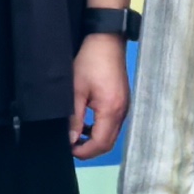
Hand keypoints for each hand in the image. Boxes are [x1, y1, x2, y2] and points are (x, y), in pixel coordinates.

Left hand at [68, 34, 127, 159]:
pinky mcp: (123, 101)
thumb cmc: (89, 63)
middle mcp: (122, 112)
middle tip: (72, 146)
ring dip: (95, 140)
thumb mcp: (76, 91)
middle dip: (90, 149)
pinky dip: (101, 129)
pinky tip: (88, 123)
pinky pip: (114, 124)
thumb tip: (72, 139)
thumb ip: (75, 118)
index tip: (69, 150)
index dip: (85, 152)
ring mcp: (125, 107)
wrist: (106, 41)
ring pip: (112, 134)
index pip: (101, 143)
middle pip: (109, 142)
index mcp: (111, 110)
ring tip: (77, 136)